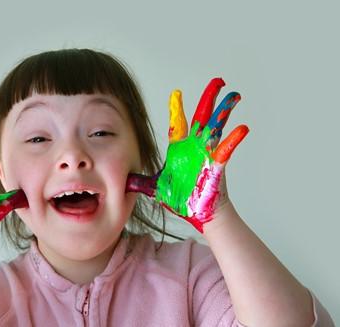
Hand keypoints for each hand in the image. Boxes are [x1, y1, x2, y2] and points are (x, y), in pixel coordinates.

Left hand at [126, 78, 248, 232]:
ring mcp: (208, 153)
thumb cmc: (181, 200)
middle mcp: (195, 147)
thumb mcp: (155, 187)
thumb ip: (140, 182)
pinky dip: (233, 139)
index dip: (177, 108)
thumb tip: (123, 180)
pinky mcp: (217, 164)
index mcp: (180, 149)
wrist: (198, 214)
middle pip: (202, 116)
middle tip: (217, 81)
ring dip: (224, 111)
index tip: (177, 92)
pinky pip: (226, 149)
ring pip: (217, 126)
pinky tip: (242, 128)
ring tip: (233, 95)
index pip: (178, 124)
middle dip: (208, 98)